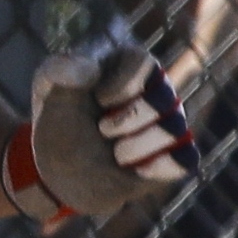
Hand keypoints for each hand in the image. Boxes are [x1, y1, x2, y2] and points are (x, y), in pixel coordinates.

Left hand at [6, 39, 192, 226]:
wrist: (63, 175)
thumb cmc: (59, 126)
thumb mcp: (50, 96)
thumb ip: (61, 73)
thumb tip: (90, 68)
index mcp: (128, 64)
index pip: (143, 62)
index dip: (122, 86)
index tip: (98, 100)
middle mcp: (157, 90)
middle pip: (163, 98)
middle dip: (126, 121)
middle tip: (102, 130)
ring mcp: (171, 124)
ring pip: (174, 131)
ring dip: (133, 149)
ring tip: (114, 154)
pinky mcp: (178, 155)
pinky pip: (186, 159)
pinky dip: (158, 167)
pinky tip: (135, 170)